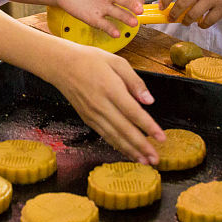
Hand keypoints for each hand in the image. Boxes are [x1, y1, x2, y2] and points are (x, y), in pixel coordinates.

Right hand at [47, 41, 163, 163]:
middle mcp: (101, 105)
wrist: (60, 65)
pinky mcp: (87, 119)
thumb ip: (135, 81)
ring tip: (145, 161)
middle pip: (124, 130)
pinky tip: (127, 152)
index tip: (161, 138)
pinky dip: (117, 146)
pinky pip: (104, 135)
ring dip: (131, 151)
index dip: (148, 127)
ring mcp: (92, 114)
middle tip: (156, 159)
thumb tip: (149, 101)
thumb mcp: (117, 62)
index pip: (133, 112)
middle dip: (142, 146)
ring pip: (114, 137)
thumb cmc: (90, 59)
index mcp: (110, 88)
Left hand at [57, 0, 142, 35]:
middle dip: (133, 5)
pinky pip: (105, 24)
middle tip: (139, 9)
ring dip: (127, 18)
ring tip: (133, 23)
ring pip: (118, 13)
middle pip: (125, 0)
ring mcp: (104, 7)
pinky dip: (111, 29)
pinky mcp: (95, 18)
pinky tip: (116, 33)